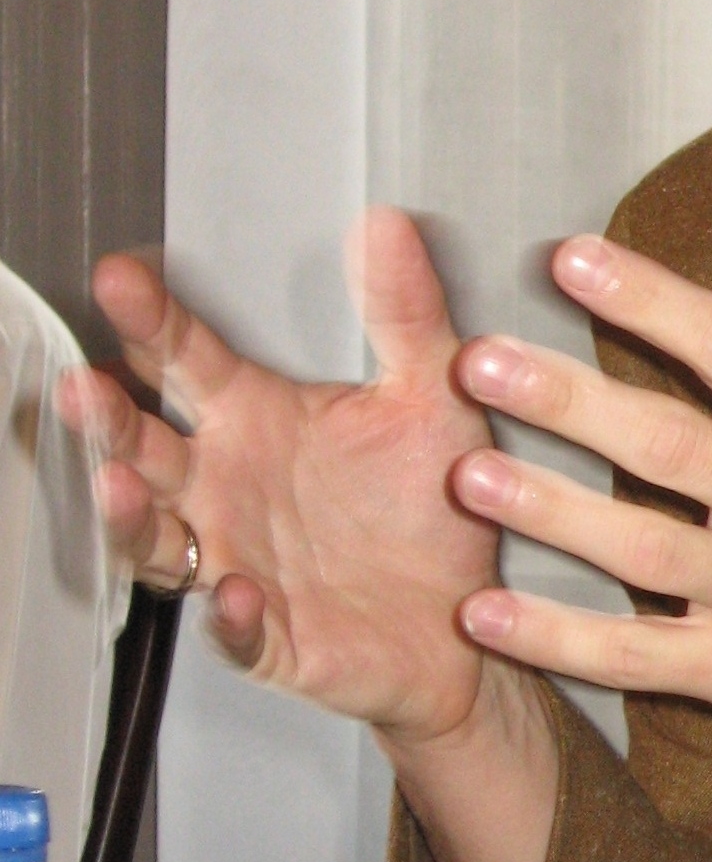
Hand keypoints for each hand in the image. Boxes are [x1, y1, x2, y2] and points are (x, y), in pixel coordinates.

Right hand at [61, 212, 558, 861]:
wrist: (473, 618)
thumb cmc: (437, 506)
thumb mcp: (433, 396)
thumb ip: (407, 313)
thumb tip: (391, 226)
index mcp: (258, 419)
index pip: (186, 360)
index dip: (150, 321)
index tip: (120, 277)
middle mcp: (230, 487)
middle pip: (145, 447)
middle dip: (109, 419)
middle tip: (88, 386)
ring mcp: (238, 560)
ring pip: (157, 539)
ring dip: (133, 515)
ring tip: (124, 485)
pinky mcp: (271, 635)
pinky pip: (236, 630)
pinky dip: (229, 618)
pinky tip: (236, 593)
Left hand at [450, 222, 711, 861]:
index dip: (653, 300)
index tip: (572, 258)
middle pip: (671, 446)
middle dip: (570, 400)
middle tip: (478, 362)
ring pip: (643, 551)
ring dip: (551, 513)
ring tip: (467, 475)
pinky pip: (639, 659)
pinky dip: (561, 642)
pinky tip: (486, 615)